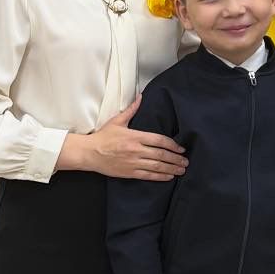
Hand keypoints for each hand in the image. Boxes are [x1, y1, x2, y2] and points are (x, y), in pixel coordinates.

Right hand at [61, 96, 186, 179]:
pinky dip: (160, 176)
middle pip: (161, 154)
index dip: (172, 145)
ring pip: (157, 166)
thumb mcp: (117, 121)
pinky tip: (169, 176)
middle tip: (186, 161)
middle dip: (176, 158)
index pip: (159, 140)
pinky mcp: (129, 172)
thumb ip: (131, 110)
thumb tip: (140, 97)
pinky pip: (148, 175)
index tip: (180, 148)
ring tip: (181, 169)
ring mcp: (133, 162)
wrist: (88, 153)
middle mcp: (136, 150)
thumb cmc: (102, 137)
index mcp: (135, 137)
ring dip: (171, 168)